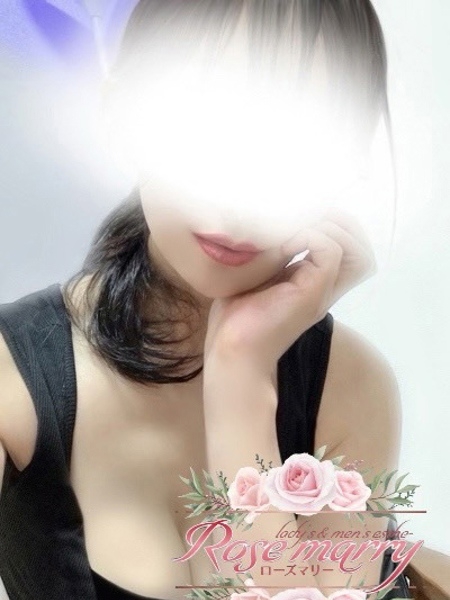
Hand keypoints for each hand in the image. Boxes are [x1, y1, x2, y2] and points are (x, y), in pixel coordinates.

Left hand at [204, 208, 376, 372]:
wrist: (231, 353)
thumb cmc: (236, 320)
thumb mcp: (255, 276)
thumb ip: (271, 253)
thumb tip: (270, 222)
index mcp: (315, 283)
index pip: (349, 247)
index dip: (332, 224)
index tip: (296, 218)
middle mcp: (325, 287)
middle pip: (362, 248)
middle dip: (337, 223)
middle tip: (303, 219)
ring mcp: (321, 291)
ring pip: (356, 249)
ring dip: (328, 228)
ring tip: (295, 230)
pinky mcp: (311, 293)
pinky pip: (330, 251)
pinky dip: (309, 236)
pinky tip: (283, 244)